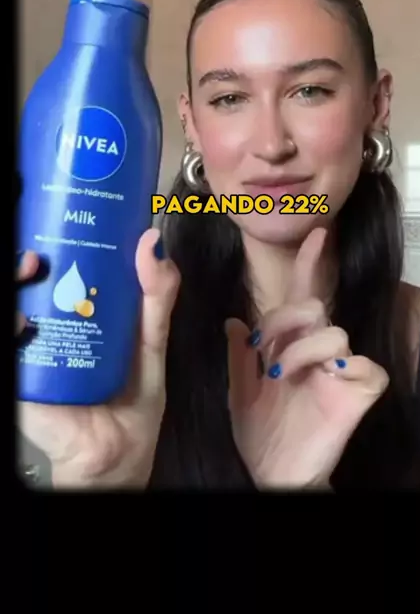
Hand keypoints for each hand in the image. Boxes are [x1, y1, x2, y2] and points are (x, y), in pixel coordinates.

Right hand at [16, 229, 179, 487]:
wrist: (120, 455)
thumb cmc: (132, 397)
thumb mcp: (151, 340)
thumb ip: (157, 295)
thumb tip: (153, 241)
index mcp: (79, 308)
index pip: (58, 265)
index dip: (51, 236)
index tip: (58, 212)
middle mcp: (49, 322)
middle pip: (28, 283)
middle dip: (26, 259)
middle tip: (37, 253)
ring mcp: (33, 349)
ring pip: (14, 307)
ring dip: (15, 283)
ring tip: (28, 270)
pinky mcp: (22, 379)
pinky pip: (11, 351)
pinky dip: (12, 328)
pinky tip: (21, 322)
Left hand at [225, 228, 388, 489]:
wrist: (270, 473)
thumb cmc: (260, 433)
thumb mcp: (239, 390)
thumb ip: (239, 355)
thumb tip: (233, 321)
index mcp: (293, 344)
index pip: (302, 295)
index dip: (309, 263)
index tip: (315, 233)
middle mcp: (320, 351)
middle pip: (313, 305)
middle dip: (282, 319)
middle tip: (264, 349)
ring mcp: (342, 370)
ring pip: (332, 330)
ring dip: (298, 349)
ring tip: (279, 375)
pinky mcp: (360, 391)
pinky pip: (360, 363)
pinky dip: (331, 367)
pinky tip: (311, 382)